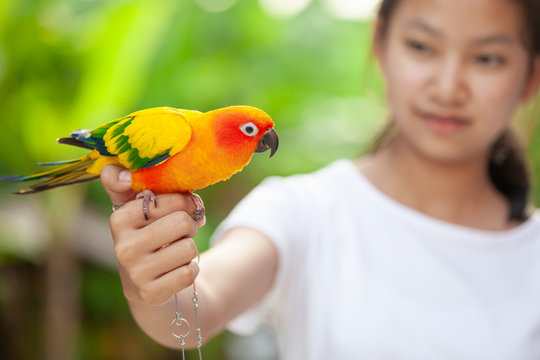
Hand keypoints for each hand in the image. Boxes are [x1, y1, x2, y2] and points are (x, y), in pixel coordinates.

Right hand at [100, 165, 204, 304]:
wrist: (147, 281)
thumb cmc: (149, 233)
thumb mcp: (138, 205)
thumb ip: (127, 182)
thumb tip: (124, 175)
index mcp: (120, 218)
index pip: (172, 200)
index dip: (186, 202)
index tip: (183, 207)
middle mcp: (123, 246)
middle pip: (183, 223)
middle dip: (190, 226)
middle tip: (181, 232)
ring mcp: (135, 273)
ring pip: (189, 249)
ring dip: (190, 249)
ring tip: (175, 251)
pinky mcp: (150, 294)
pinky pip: (189, 274)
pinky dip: (190, 270)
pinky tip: (176, 270)